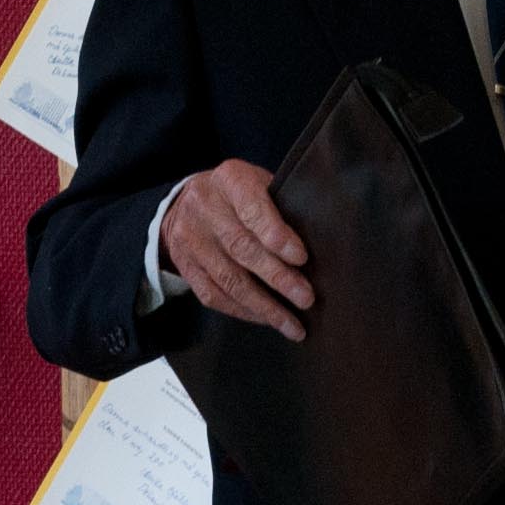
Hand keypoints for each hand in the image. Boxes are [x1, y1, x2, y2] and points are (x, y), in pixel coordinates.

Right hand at [160, 161, 313, 341]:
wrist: (186, 203)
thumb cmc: (239, 195)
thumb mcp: (259, 183)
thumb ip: (281, 206)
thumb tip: (319, 244)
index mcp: (229, 180)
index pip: (252, 208)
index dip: (276, 234)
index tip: (301, 257)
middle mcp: (205, 208)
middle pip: (241, 248)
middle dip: (277, 277)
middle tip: (305, 297)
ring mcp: (191, 240)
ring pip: (228, 279)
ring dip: (264, 305)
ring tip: (292, 323)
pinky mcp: (185, 267)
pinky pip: (214, 295)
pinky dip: (244, 312)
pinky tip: (266, 320)